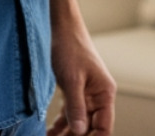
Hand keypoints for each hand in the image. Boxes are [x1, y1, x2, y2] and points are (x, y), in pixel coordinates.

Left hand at [48, 16, 114, 135]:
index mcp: (105, 93)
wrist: (61, 28)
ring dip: (66, 135)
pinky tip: (49, 132)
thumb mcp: (72, 80)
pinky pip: (69, 115)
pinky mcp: (73, 92)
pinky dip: (60, 126)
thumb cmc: (70, 48)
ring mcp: (86, 95)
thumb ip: (76, 107)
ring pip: (79, 124)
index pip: (104, 127)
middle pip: (91, 128)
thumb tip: (80, 132)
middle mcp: (98, 97)